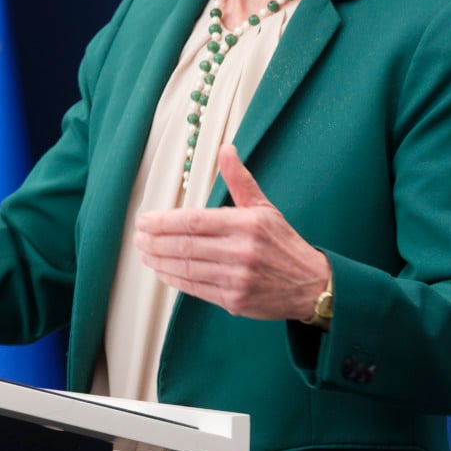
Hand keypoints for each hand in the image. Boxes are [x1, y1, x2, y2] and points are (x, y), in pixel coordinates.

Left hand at [132, 144, 331, 320]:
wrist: (312, 285)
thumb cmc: (283, 243)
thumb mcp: (264, 207)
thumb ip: (239, 180)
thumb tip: (226, 149)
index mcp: (246, 224)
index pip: (194, 221)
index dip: (163, 222)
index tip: (143, 220)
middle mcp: (241, 251)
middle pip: (185, 246)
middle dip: (155, 242)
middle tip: (138, 237)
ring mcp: (237, 278)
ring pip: (186, 268)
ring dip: (159, 261)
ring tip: (144, 253)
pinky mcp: (235, 300)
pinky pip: (196, 289)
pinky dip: (174, 279)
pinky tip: (162, 271)